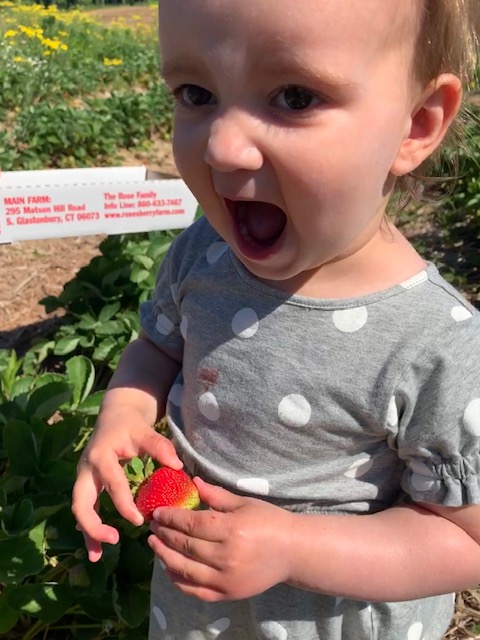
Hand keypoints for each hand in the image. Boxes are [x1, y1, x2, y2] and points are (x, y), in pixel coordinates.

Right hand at [72, 408, 181, 562]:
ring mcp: (83, 478)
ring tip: (97, 556)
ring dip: (87, 532)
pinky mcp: (86, 485)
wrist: (114, 415)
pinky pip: (85, 509)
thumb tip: (178, 466)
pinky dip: (88, 528)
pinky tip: (95, 548)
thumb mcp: (144, 431)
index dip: (124, 504)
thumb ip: (160, 447)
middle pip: (81, 501)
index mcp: (101, 456)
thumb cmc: (130, 424)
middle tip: (113, 540)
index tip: (140, 520)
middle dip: (93, 524)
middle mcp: (86, 469)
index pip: (112, 484)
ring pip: (79, 509)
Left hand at [148, 477, 293, 600]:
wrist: (293, 552)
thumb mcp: (245, 503)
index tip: (157, 511)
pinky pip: (195, 590)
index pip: (192, 524)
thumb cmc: (270, 521)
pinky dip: (178, 580)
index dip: (171, 518)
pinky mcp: (227, 594)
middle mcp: (227, 556)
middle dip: (164, 534)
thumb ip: (217, 496)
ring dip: (164, 556)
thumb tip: (193, 482)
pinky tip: (169, 567)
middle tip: (152, 524)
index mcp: (232, 529)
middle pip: (186, 545)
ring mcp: (226, 579)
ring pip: (185, 569)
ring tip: (154, 543)